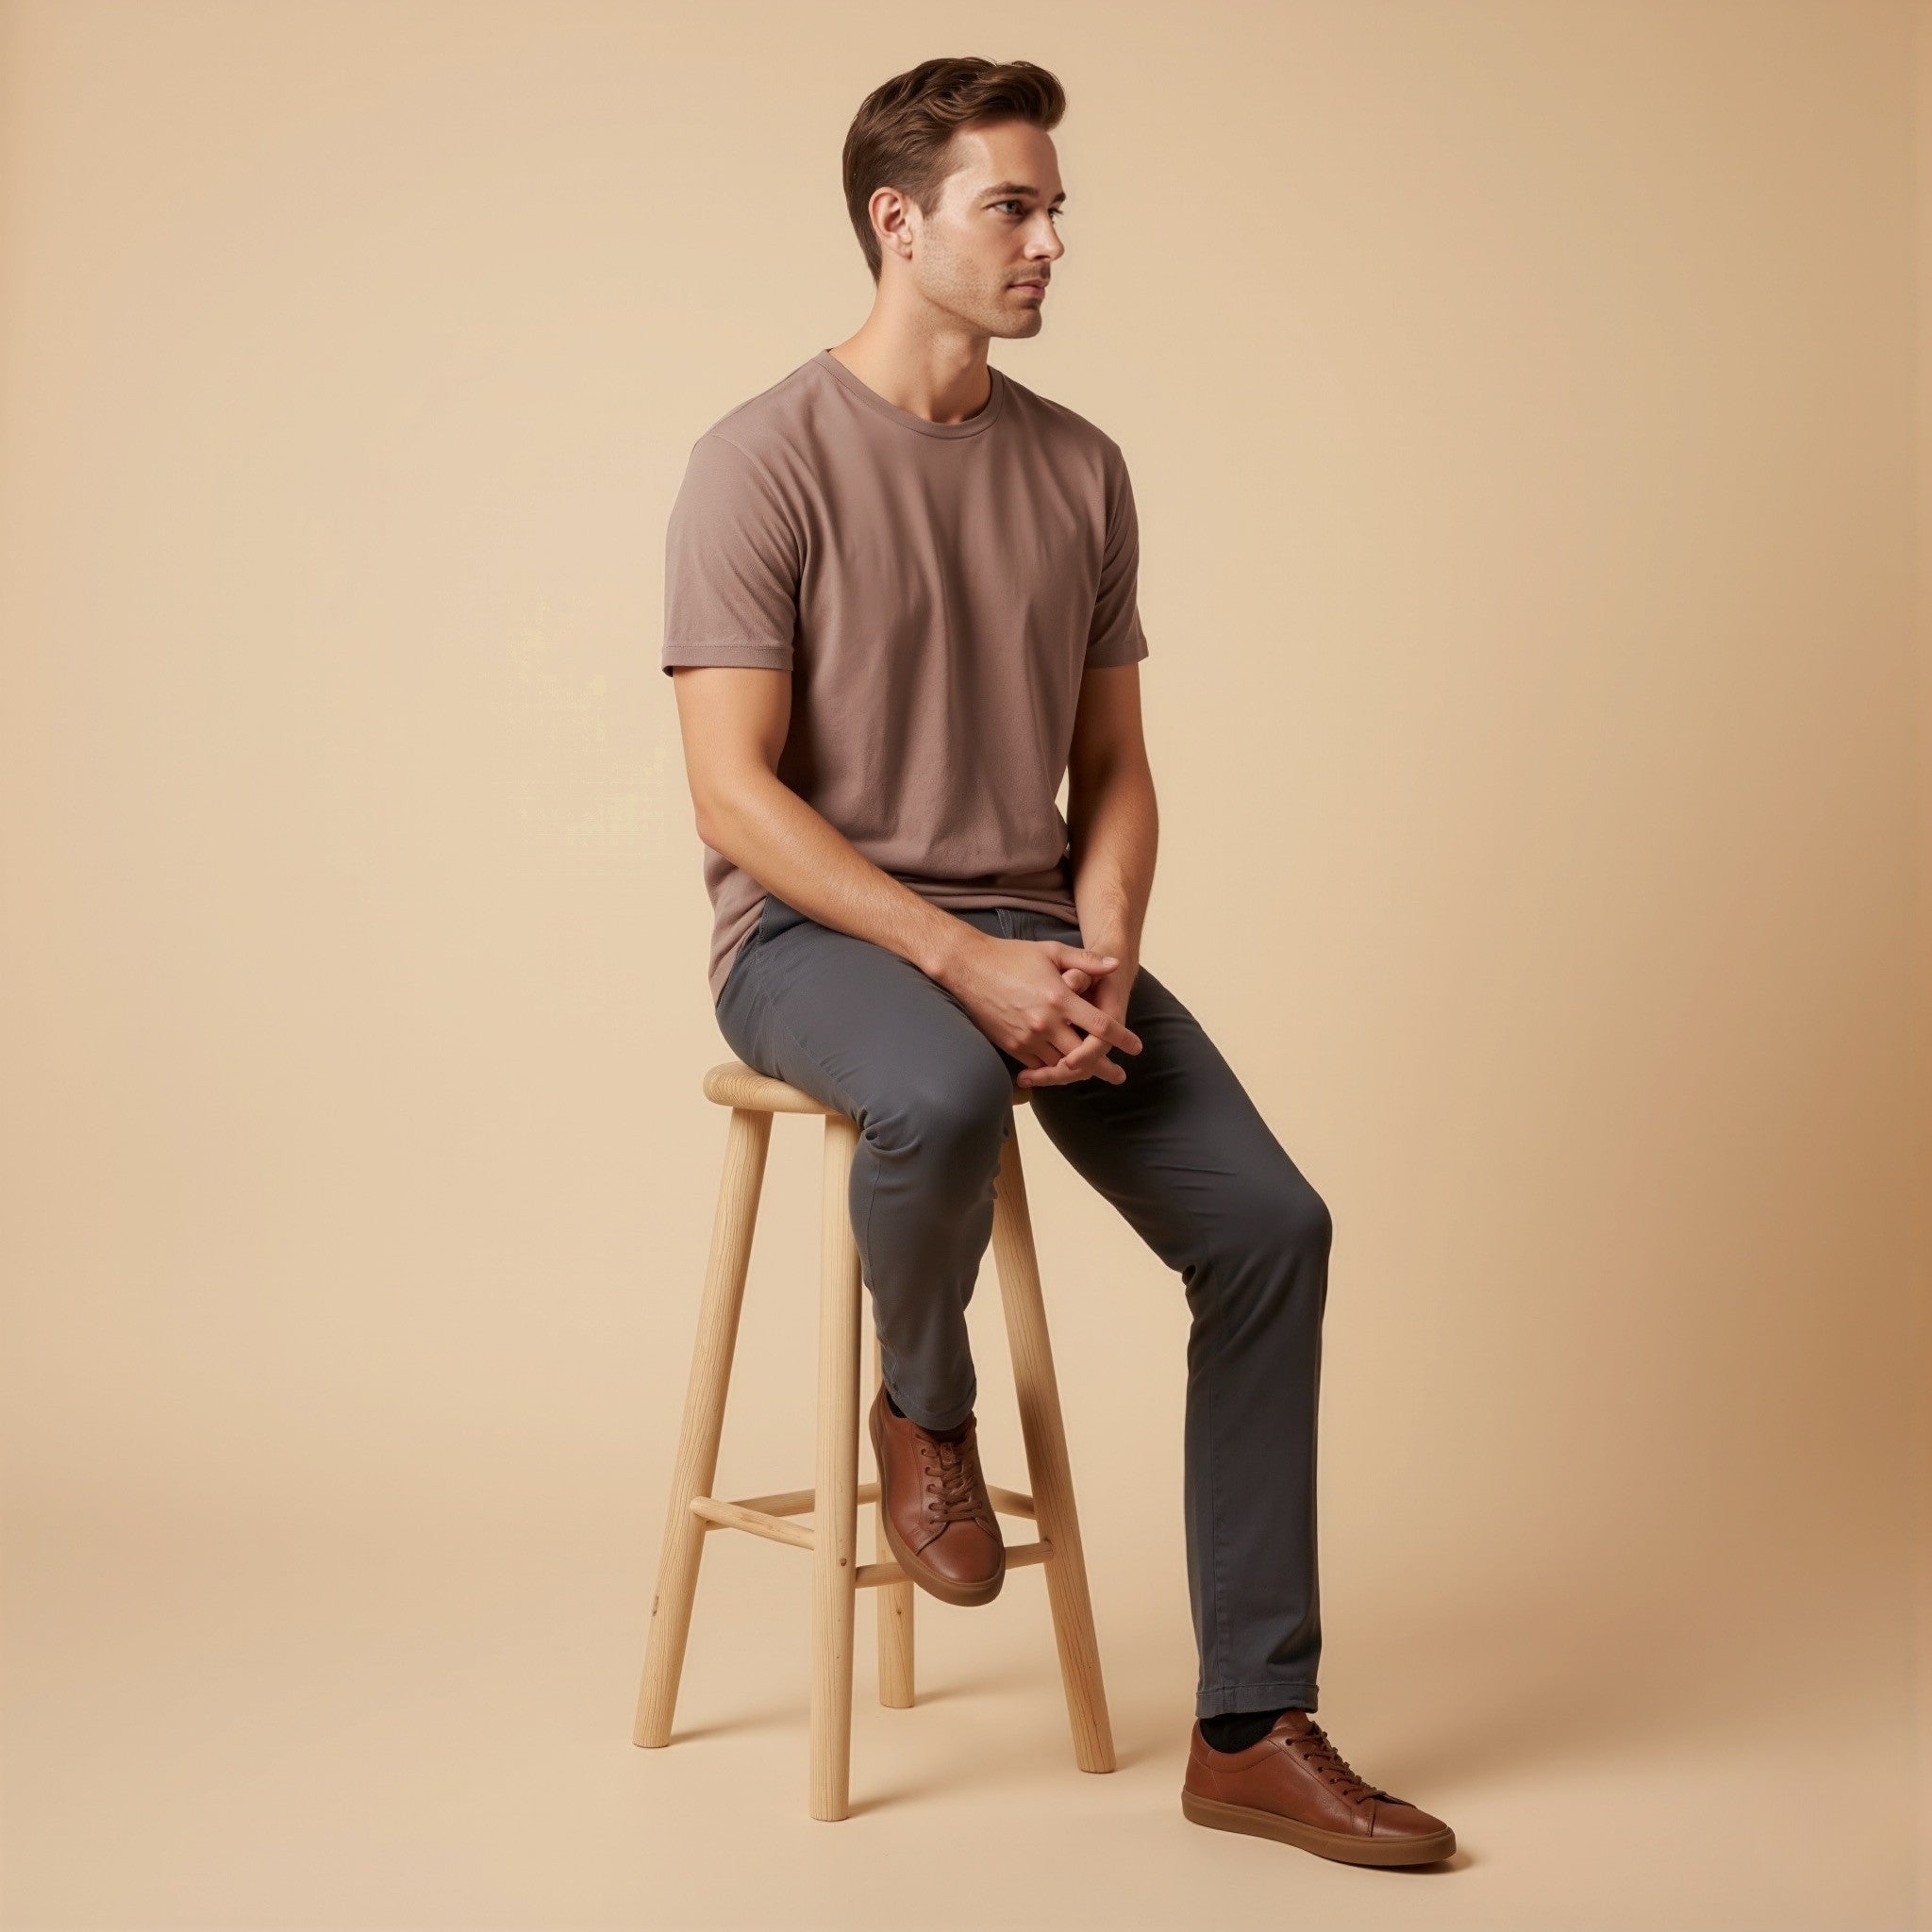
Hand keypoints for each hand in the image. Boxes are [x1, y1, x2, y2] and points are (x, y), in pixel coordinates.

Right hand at [1023, 945, 1140, 1087]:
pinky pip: (1038, 1066)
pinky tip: (1060, 1069)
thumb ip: (1086, 960)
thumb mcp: (1052, 951)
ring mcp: (1027, 1037)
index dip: (1122, 1039)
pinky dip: (1051, 1069)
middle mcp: (1046, 1022)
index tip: (1136, 1048)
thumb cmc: (1012, 956)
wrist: (969, 967)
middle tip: (1118, 1076)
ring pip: (1061, 1065)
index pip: (1100, 1027)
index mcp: (1060, 998)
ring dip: (1077, 1071)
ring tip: (1091, 1075)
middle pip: (1084, 1055)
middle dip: (1104, 1068)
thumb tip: (1115, 965)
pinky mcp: (1011, 1045)